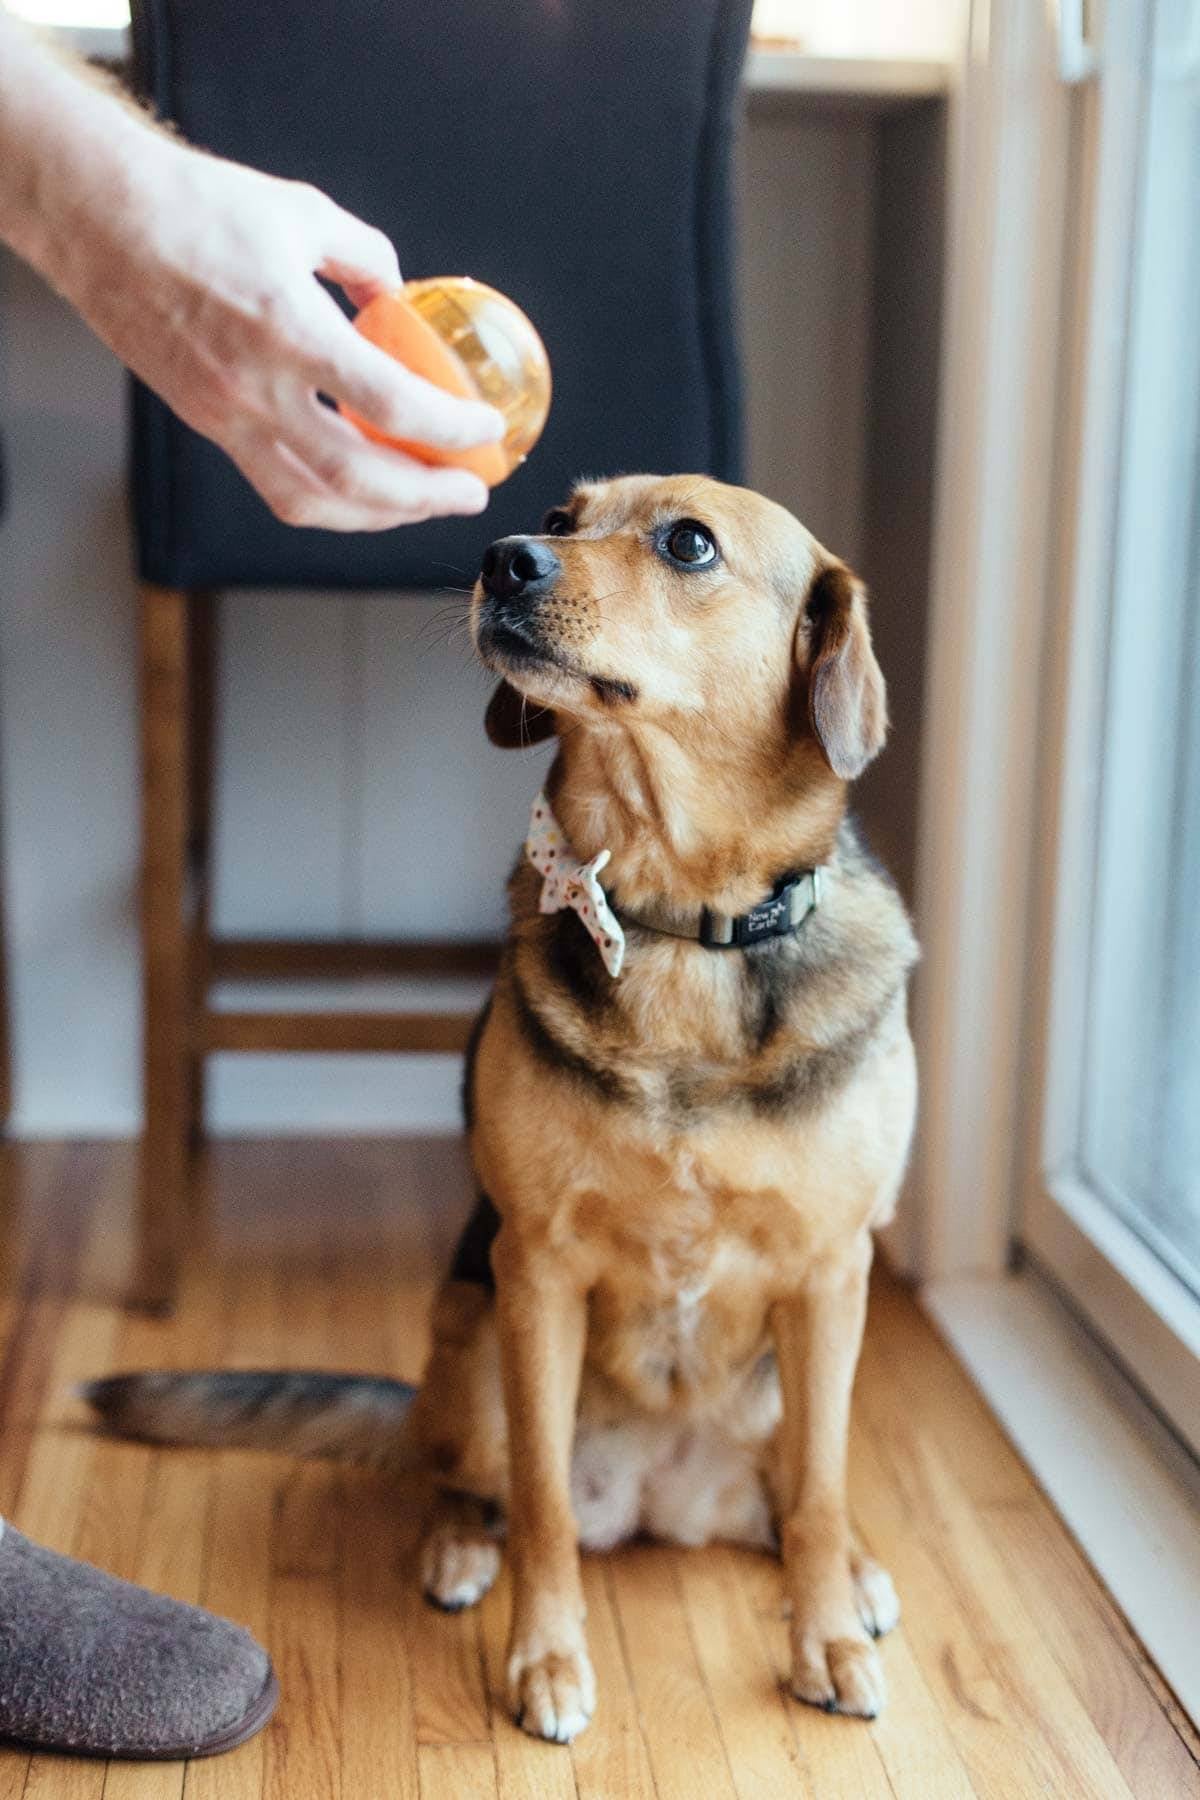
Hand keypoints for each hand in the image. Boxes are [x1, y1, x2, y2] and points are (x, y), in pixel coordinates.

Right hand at [57, 141, 503, 530]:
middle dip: (426, 496)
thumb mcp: (302, 213)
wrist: (99, 222)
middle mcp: (256, 387)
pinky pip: (278, 486)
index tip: (487, 430)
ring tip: (425, 501)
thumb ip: (364, 258)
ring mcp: (227, 416)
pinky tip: (364, 491)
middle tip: (471, 490)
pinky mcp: (210, 426)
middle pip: (357, 477)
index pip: (390, 402)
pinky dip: (331, 501)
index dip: (450, 427)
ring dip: (380, 514)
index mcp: (289, 329)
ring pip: (314, 499)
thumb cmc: (195, 207)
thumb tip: (398, 294)